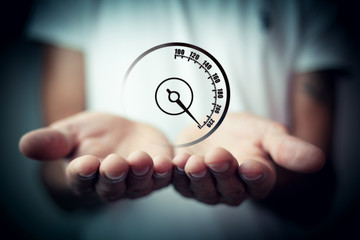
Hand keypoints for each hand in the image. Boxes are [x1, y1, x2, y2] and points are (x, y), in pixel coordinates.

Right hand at [19, 112, 172, 201]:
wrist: (124, 131)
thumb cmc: (95, 134)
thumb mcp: (72, 132)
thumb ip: (53, 141)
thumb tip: (25, 145)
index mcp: (86, 176)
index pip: (81, 179)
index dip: (82, 173)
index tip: (84, 163)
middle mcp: (112, 184)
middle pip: (112, 186)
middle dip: (114, 175)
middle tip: (114, 163)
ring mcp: (137, 181)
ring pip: (139, 183)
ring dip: (142, 173)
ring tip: (142, 159)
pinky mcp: (158, 173)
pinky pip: (163, 177)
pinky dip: (166, 171)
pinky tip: (169, 162)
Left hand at [172, 113, 324, 205]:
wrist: (217, 129)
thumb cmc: (246, 133)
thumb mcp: (268, 134)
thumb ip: (286, 148)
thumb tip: (318, 160)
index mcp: (257, 178)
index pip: (260, 182)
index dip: (256, 176)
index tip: (252, 166)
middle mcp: (233, 188)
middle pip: (229, 188)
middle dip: (223, 173)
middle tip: (219, 157)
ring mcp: (208, 187)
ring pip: (203, 190)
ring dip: (198, 177)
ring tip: (194, 162)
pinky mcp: (186, 180)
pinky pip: (180, 182)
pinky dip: (176, 174)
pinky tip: (173, 162)